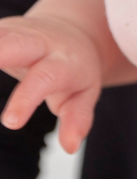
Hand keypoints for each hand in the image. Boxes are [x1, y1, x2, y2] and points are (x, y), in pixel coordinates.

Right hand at [0, 15, 102, 152]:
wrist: (72, 31)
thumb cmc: (76, 69)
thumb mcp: (85, 93)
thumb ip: (77, 119)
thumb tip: (70, 147)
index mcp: (61, 61)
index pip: (44, 80)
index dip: (26, 100)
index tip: (9, 123)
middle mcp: (35, 41)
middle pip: (13, 43)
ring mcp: (12, 31)